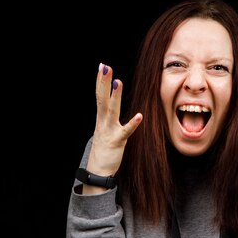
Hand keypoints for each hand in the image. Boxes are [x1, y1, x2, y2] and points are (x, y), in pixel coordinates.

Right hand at [86, 63, 142, 179]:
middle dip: (103, 82)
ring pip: (111, 111)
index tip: (101, 66)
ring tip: (118, 82)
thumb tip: (112, 102)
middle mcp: (102, 122)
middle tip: (104, 66)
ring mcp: (109, 131)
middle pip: (102, 99)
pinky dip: (132, 124)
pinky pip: (125, 132)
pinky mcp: (117, 142)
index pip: (100, 96)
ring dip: (115, 96)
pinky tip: (140, 116)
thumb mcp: (105, 129)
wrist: (98, 171)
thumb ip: (108, 116)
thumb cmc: (104, 149)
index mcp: (101, 118)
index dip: (100, 81)